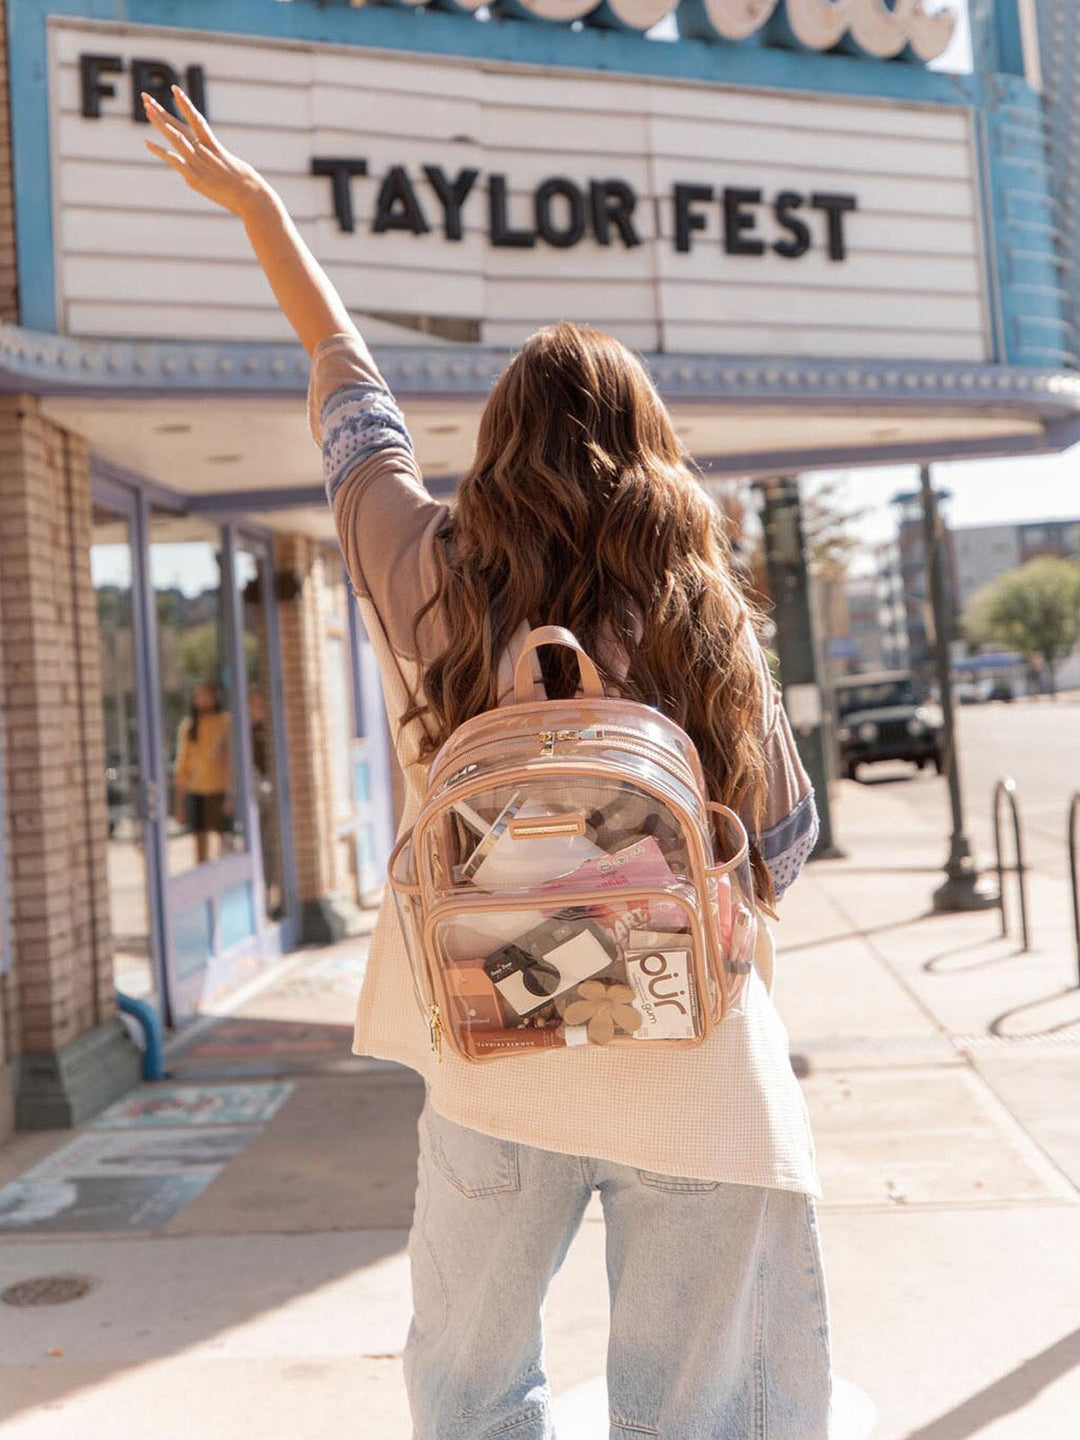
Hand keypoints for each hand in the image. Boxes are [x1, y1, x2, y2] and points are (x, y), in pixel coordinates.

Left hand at [142, 85, 269, 217]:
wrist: (252, 195)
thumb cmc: (248, 185)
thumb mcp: (235, 169)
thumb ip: (223, 165)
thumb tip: (225, 168)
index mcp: (214, 145)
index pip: (196, 119)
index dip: (185, 103)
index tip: (175, 89)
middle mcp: (204, 150)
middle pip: (179, 125)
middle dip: (162, 110)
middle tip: (146, 96)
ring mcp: (198, 162)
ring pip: (175, 137)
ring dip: (159, 122)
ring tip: (146, 108)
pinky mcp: (194, 176)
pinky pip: (173, 160)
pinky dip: (160, 151)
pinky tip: (147, 142)